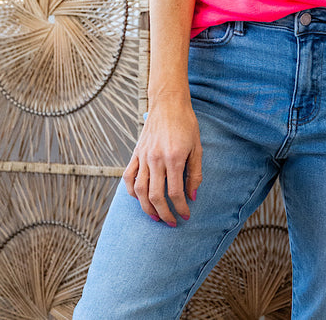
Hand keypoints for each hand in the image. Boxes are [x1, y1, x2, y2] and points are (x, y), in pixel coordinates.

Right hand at [123, 96, 201, 225]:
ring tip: (156, 217)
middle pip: (156, 196)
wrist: (168, 103)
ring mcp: (143, 156)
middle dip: (164, 214)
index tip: (186, 216)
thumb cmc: (186, 123)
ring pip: (140, 191)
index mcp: (174, 158)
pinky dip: (131, 191)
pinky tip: (140, 199)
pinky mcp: (136, 153)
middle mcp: (156, 159)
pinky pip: (128, 177)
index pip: (175, 192)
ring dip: (147, 208)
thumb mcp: (197, 147)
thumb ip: (195, 173)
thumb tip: (192, 196)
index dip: (180, 208)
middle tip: (172, 222)